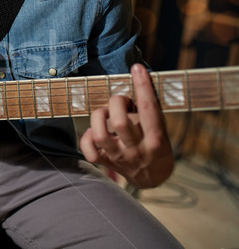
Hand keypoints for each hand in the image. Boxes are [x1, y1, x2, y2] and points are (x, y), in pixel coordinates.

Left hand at [79, 64, 173, 188]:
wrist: (153, 178)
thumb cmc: (157, 145)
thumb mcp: (162, 129)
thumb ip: (149, 111)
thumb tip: (138, 79)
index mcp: (156, 140)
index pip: (149, 110)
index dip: (142, 87)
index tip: (137, 70)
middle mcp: (137, 150)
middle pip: (119, 122)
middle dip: (117, 102)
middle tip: (121, 100)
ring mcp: (119, 157)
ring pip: (99, 135)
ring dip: (98, 116)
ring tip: (105, 112)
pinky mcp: (106, 162)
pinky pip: (89, 151)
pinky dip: (86, 138)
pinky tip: (93, 131)